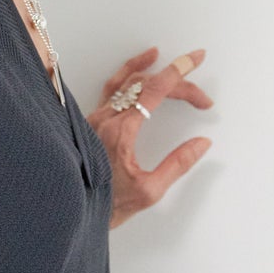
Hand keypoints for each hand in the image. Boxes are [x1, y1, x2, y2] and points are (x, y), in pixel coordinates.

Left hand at [86, 48, 213, 227]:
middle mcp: (104, 120)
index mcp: (120, 132)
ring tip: (167, 60)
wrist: (71, 212)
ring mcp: (94, 119)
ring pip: (125, 83)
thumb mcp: (150, 191)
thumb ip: (178, 164)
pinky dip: (125, 76)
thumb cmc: (105, 206)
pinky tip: (136, 71)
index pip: (154, 91)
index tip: (195, 60)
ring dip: (149, 70)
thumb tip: (202, 143)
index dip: (179, 74)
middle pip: (145, 85)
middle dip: (176, 83)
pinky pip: (109, 91)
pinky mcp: (90, 124)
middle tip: (199, 96)